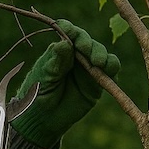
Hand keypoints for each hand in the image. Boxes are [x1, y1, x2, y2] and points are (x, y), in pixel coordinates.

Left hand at [11, 19, 120, 147]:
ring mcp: (88, 69)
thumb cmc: (37, 95)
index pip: (68, 34)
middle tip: (85, 49)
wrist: (42, 119)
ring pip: (100, 54)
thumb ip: (56, 62)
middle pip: (87, 41)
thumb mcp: (44, 77)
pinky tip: (107, 68)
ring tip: (97, 62)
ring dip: (101, 54)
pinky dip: (112, 66)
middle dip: (87, 43)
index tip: (68, 29)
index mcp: (59, 51)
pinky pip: (110, 70)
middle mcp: (75, 57)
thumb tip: (64, 42)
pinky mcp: (97, 82)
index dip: (70, 29)